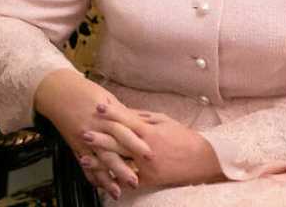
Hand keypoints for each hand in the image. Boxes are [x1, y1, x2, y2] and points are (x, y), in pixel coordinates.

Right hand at [33, 69, 153, 198]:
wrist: (58, 91)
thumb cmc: (86, 91)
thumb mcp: (108, 98)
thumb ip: (123, 113)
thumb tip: (140, 124)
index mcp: (106, 115)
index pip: (124, 132)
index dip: (137, 144)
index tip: (150, 156)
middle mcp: (95, 129)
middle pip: (111, 151)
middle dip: (123, 168)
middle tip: (136, 181)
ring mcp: (83, 139)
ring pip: (97, 162)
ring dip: (108, 179)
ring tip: (118, 192)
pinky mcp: (74, 145)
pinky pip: (84, 164)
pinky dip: (92, 176)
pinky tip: (100, 186)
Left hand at [82, 102, 224, 186]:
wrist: (202, 160)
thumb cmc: (184, 138)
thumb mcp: (166, 121)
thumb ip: (144, 117)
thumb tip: (126, 111)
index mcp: (152, 132)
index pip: (128, 119)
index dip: (113, 112)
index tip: (98, 106)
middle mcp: (147, 149)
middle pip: (119, 142)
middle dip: (99, 137)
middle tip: (83, 132)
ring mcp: (146, 166)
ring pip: (119, 162)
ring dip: (100, 160)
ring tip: (83, 157)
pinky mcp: (148, 179)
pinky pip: (128, 180)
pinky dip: (114, 178)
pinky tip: (100, 177)